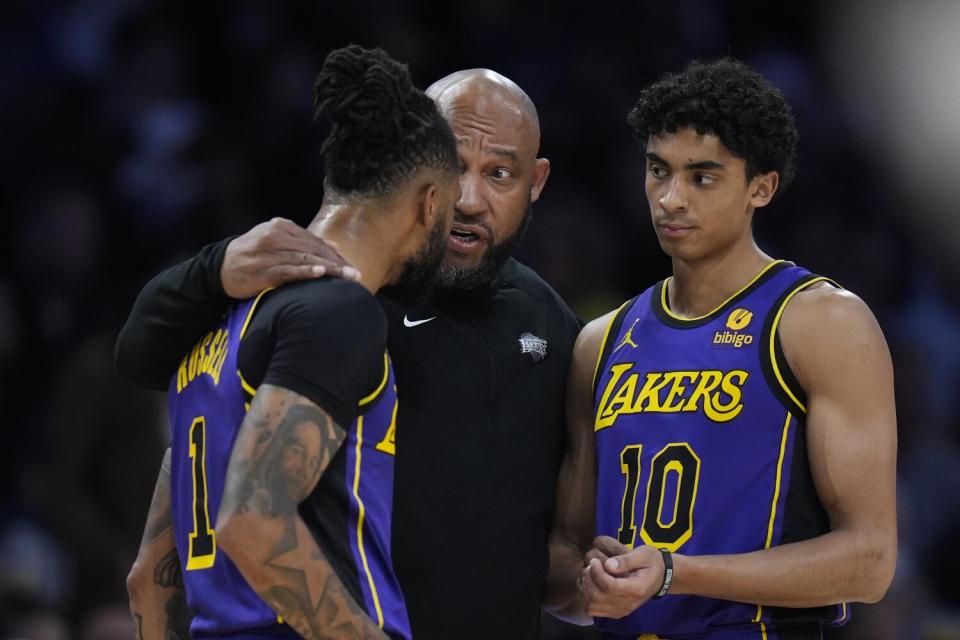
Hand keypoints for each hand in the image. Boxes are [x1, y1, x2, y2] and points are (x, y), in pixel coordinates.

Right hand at [221, 218, 359, 298]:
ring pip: (304, 259)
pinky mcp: (261, 269)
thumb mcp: (278, 243)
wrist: (219, 269)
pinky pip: (288, 270)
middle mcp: (275, 235)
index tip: (352, 268)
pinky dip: (305, 272)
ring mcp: (268, 252)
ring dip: (329, 269)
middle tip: (356, 275)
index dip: (336, 255)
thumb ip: (305, 244)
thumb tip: (335, 247)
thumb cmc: (254, 257)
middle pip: (313, 250)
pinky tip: (320, 274)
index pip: (315, 241)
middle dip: (337, 263)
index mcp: (281, 227)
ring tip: (347, 277)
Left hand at [578, 536, 665, 618]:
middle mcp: (628, 604)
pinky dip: (586, 597)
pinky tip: (591, 583)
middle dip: (589, 579)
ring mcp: (621, 610)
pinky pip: (593, 610)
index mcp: (637, 589)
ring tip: (590, 573)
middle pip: (597, 597)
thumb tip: (608, 565)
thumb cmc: (651, 562)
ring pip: (592, 605)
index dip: (597, 573)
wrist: (660, 577)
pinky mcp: (615, 612)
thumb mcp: (643, 554)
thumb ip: (626, 560)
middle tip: (591, 565)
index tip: (595, 560)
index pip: (609, 586)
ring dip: (586, 588)